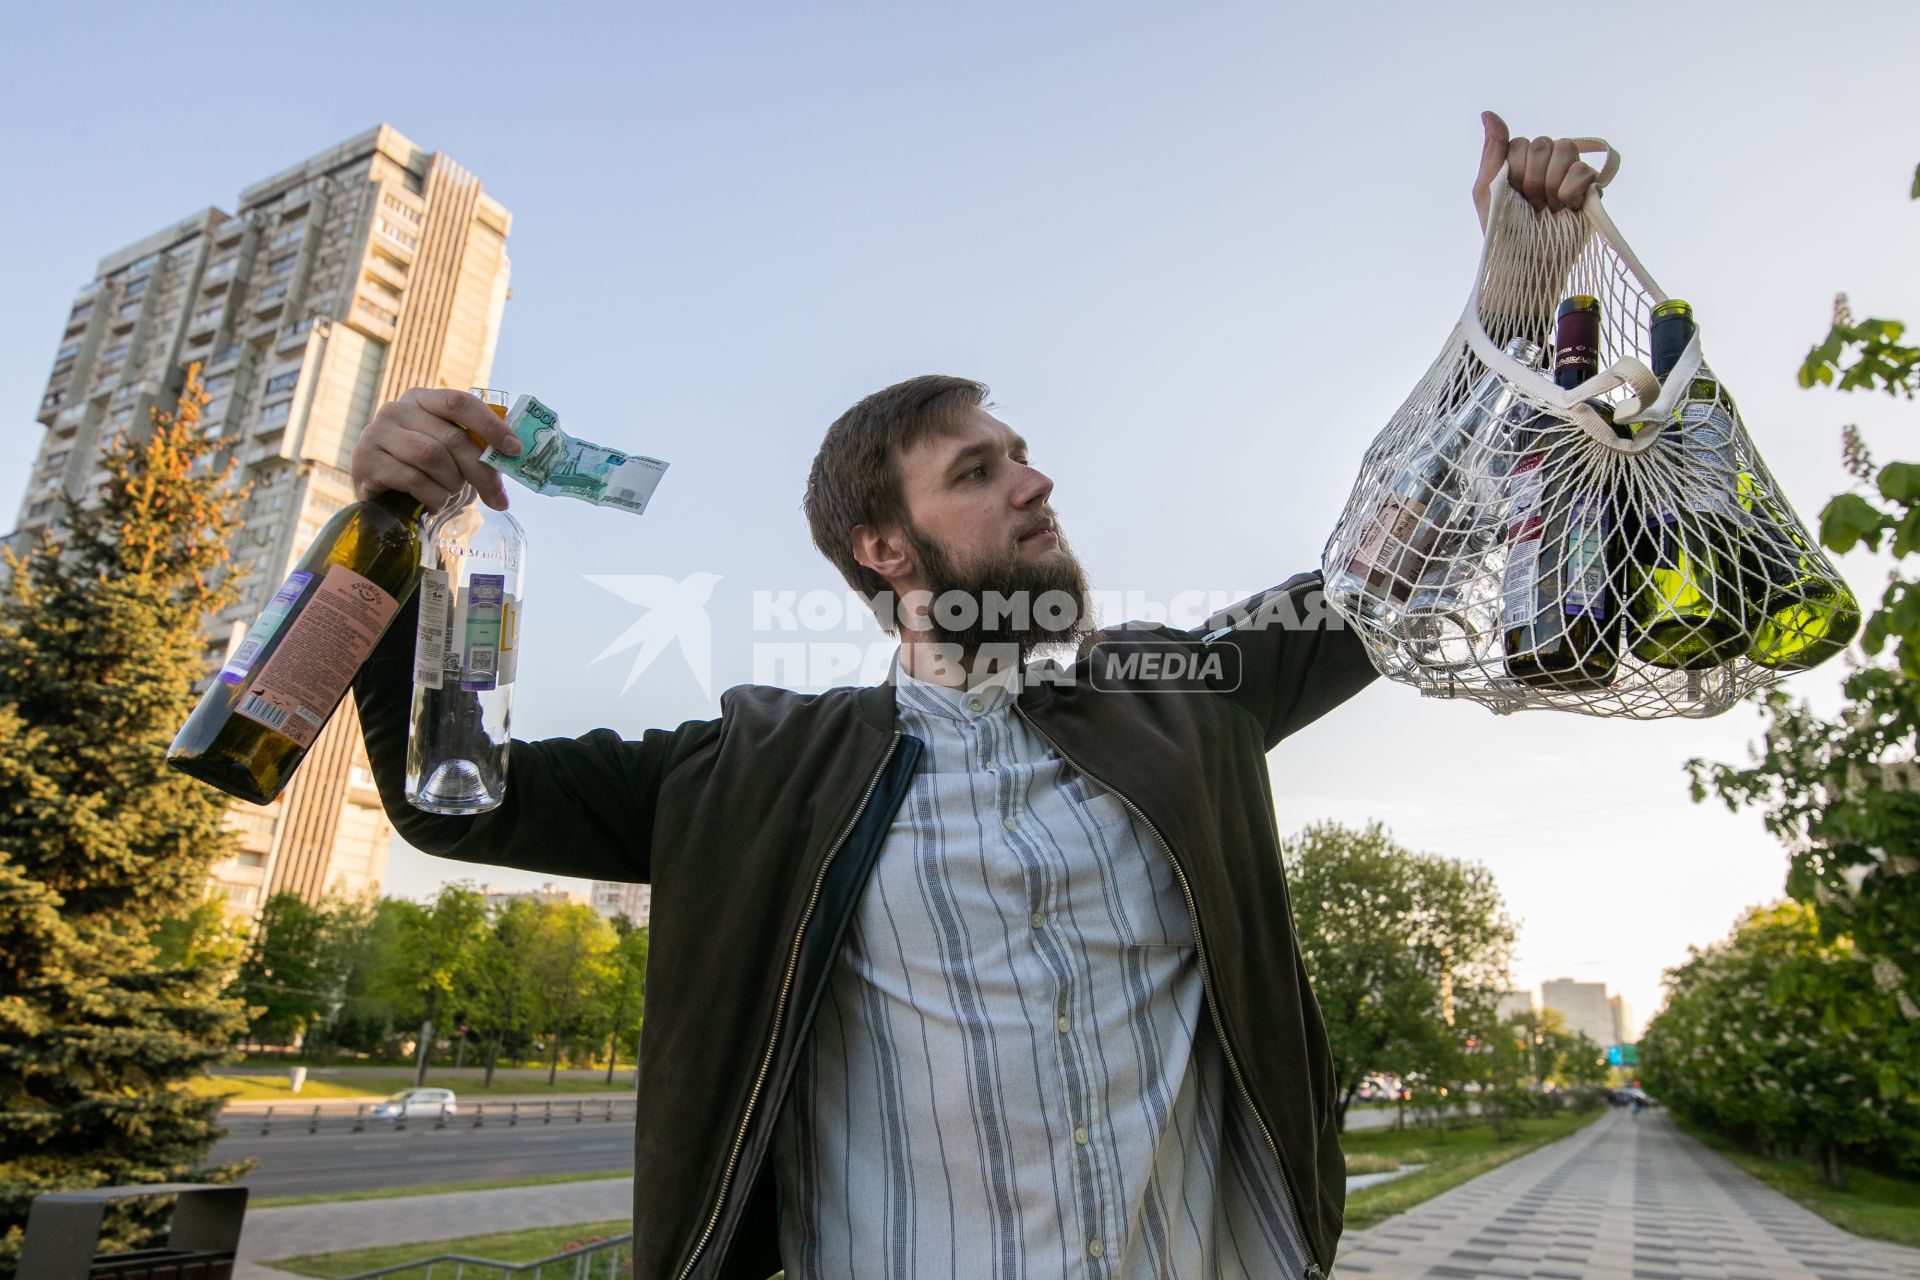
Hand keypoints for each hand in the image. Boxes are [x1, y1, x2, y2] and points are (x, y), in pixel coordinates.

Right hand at [350, 387, 521, 510]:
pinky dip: (432, 497)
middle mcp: (396, 410)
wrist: (381, 500)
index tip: (515, 449)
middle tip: (498, 498)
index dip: (490, 425)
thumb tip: (516, 455)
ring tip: (451, 496)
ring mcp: (376, 433)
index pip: (459, 402)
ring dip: (451, 484)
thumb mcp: (451, 455)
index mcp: (422, 399)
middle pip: (451, 437)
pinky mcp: (365, 461)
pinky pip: (412, 479)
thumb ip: (477, 448)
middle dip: (480, 471)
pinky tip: (432, 504)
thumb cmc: (423, 473)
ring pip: (431, 456)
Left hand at [1472, 111, 1602, 230]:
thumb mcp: (1486, 190)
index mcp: (1522, 163)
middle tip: (1532, 205)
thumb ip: (1492, 151)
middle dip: (1532, 179)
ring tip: (1548, 207)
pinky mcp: (1589, 189)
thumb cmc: (1502, 232)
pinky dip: (1570, 192)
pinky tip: (1565, 209)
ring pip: (1565, 148)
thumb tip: (1488, 114)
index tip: (1512, 196)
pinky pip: (1584, 170)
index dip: (1515, 171)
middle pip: (1544, 144)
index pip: (1520, 144)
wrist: (1526, 265)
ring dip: (1551, 184)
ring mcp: (1569, 176)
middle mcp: (1547, 165)